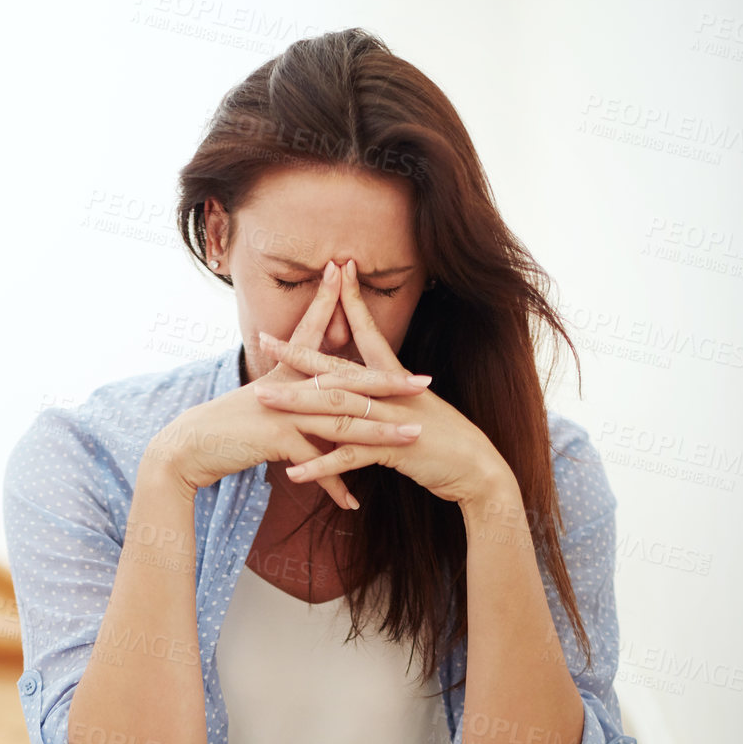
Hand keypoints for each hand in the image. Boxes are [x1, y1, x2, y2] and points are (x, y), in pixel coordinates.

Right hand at [145, 260, 430, 508]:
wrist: (190, 447)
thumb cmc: (228, 427)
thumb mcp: (263, 402)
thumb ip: (291, 392)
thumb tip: (314, 393)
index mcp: (287, 372)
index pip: (315, 333)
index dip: (334, 304)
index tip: (349, 274)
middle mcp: (290, 385)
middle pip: (348, 380)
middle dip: (389, 382)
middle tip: (424, 382)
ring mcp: (284, 409)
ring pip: (341, 419)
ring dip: (380, 433)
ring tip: (413, 438)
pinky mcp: (275, 438)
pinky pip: (315, 464)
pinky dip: (334, 484)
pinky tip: (353, 502)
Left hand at [255, 259, 512, 509]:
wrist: (479, 470)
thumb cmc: (446, 443)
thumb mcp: (415, 411)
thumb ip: (390, 398)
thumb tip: (370, 390)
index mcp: (397, 380)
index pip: (370, 333)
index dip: (352, 301)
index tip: (335, 270)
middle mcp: (392, 393)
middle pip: (339, 370)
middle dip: (299, 355)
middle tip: (264, 339)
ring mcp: (392, 420)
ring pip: (337, 409)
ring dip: (297, 406)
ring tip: (263, 400)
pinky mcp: (394, 450)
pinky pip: (350, 458)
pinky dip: (321, 466)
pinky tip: (293, 473)